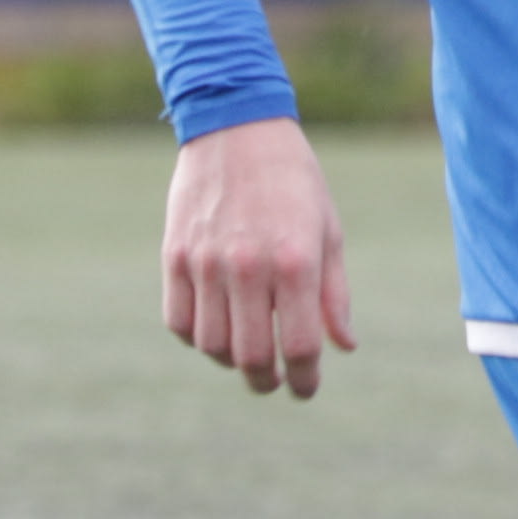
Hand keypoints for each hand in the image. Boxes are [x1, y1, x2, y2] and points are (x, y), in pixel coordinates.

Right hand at [163, 118, 355, 398]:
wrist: (237, 129)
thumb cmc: (294, 181)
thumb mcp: (328, 230)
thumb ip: (333, 293)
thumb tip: (343, 347)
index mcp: (296, 260)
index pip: (300, 345)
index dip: (304, 378)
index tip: (306, 390)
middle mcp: (248, 266)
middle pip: (251, 355)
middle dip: (266, 380)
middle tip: (274, 381)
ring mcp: (205, 263)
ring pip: (211, 345)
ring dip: (231, 362)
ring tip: (248, 355)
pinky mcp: (174, 257)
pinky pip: (179, 322)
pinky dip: (197, 338)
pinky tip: (217, 329)